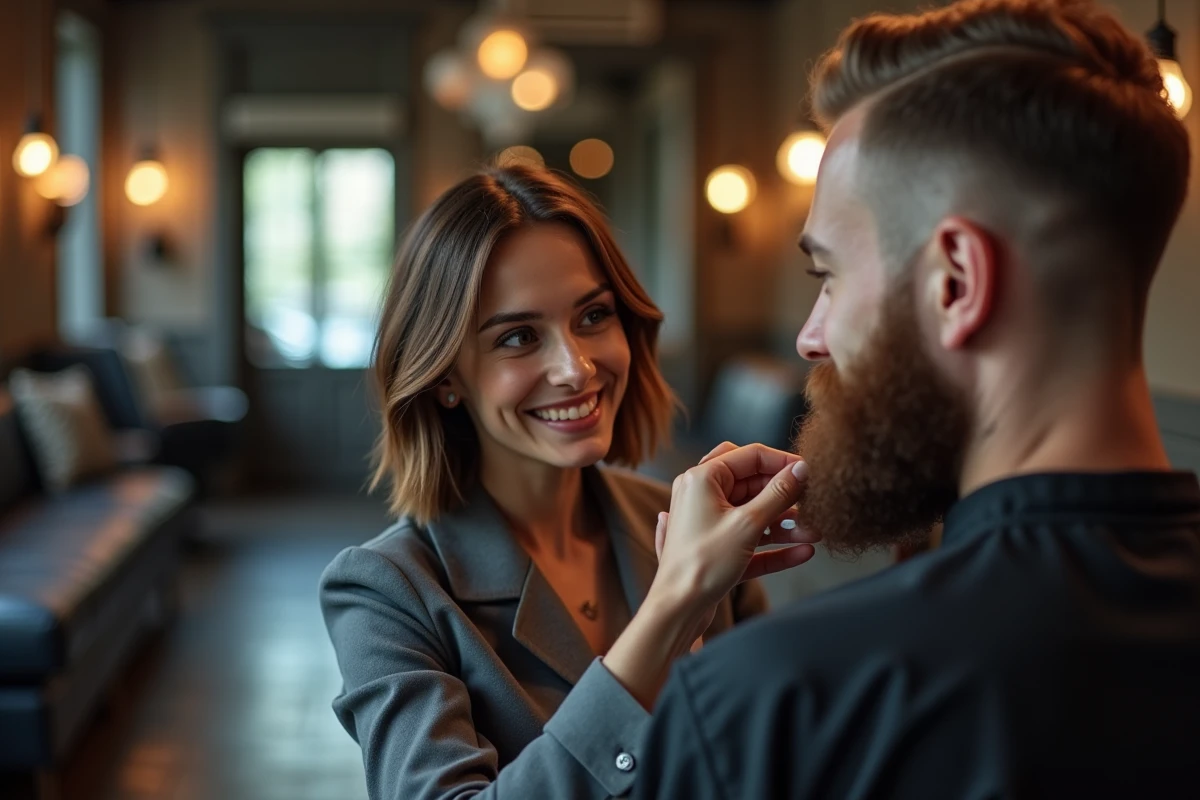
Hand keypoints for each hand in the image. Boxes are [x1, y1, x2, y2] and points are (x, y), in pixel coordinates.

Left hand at [600, 443, 816, 710]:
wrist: (678, 609)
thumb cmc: (702, 564)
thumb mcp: (748, 524)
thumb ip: (778, 494)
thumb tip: (801, 469)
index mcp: (702, 479)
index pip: (749, 456)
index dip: (783, 461)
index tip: (810, 471)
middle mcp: (703, 496)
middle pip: (753, 484)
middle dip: (786, 495)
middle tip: (813, 500)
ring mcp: (710, 523)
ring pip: (755, 514)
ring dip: (785, 524)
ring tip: (816, 530)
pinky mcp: (718, 548)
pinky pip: (751, 540)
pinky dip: (775, 546)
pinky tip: (803, 552)